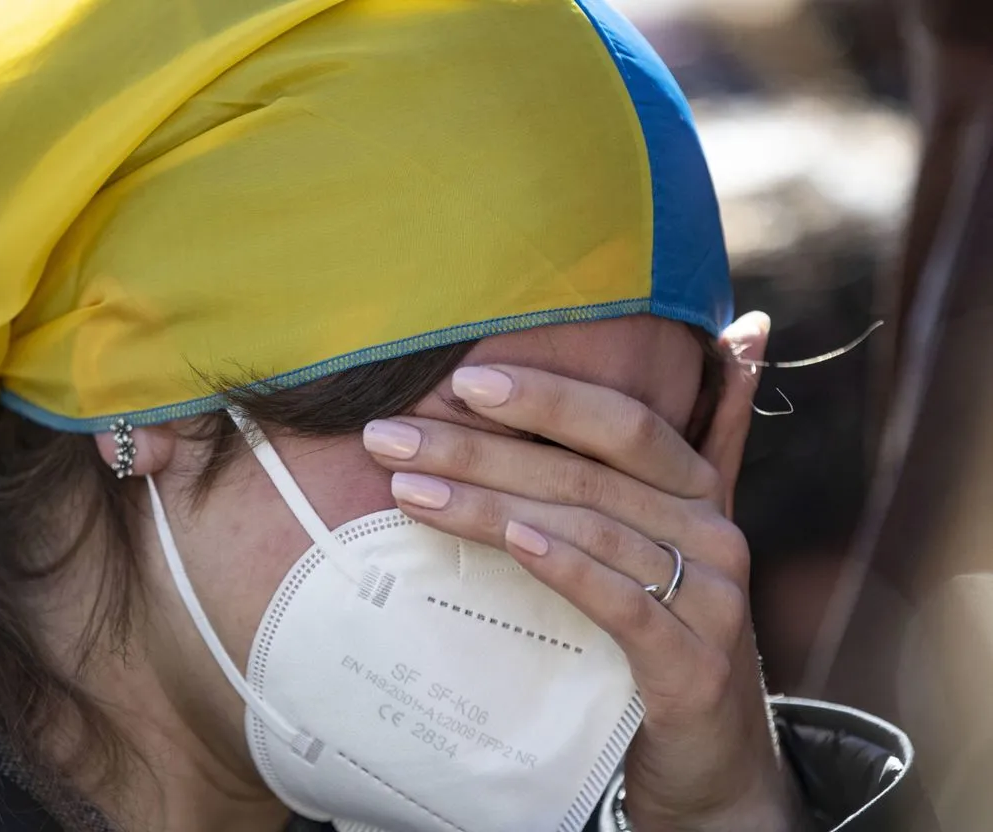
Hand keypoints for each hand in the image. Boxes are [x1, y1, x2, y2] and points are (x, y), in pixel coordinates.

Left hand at [361, 314, 804, 829]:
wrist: (710, 755)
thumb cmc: (668, 629)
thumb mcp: (672, 533)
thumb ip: (702, 436)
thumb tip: (746, 330)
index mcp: (698, 491)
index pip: (622, 423)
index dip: (546, 396)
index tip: (459, 379)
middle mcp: (714, 533)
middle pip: (588, 473)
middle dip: (481, 448)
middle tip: (390, 436)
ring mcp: (713, 600)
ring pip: (591, 531)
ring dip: (492, 504)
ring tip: (410, 488)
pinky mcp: (695, 666)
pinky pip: (625, 604)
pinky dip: (569, 567)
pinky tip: (515, 539)